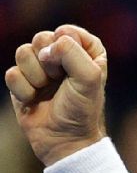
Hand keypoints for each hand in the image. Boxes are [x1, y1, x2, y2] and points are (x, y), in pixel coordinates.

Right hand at [5, 24, 107, 165]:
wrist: (65, 141)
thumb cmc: (82, 110)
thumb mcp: (89, 79)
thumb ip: (73, 52)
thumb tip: (48, 46)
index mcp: (86, 54)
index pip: (69, 31)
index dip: (67, 46)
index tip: (74, 66)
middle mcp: (63, 59)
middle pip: (42, 37)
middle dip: (48, 60)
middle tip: (59, 80)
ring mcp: (40, 70)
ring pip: (22, 52)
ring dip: (35, 76)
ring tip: (46, 91)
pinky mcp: (22, 83)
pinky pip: (11, 73)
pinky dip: (23, 90)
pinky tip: (34, 101)